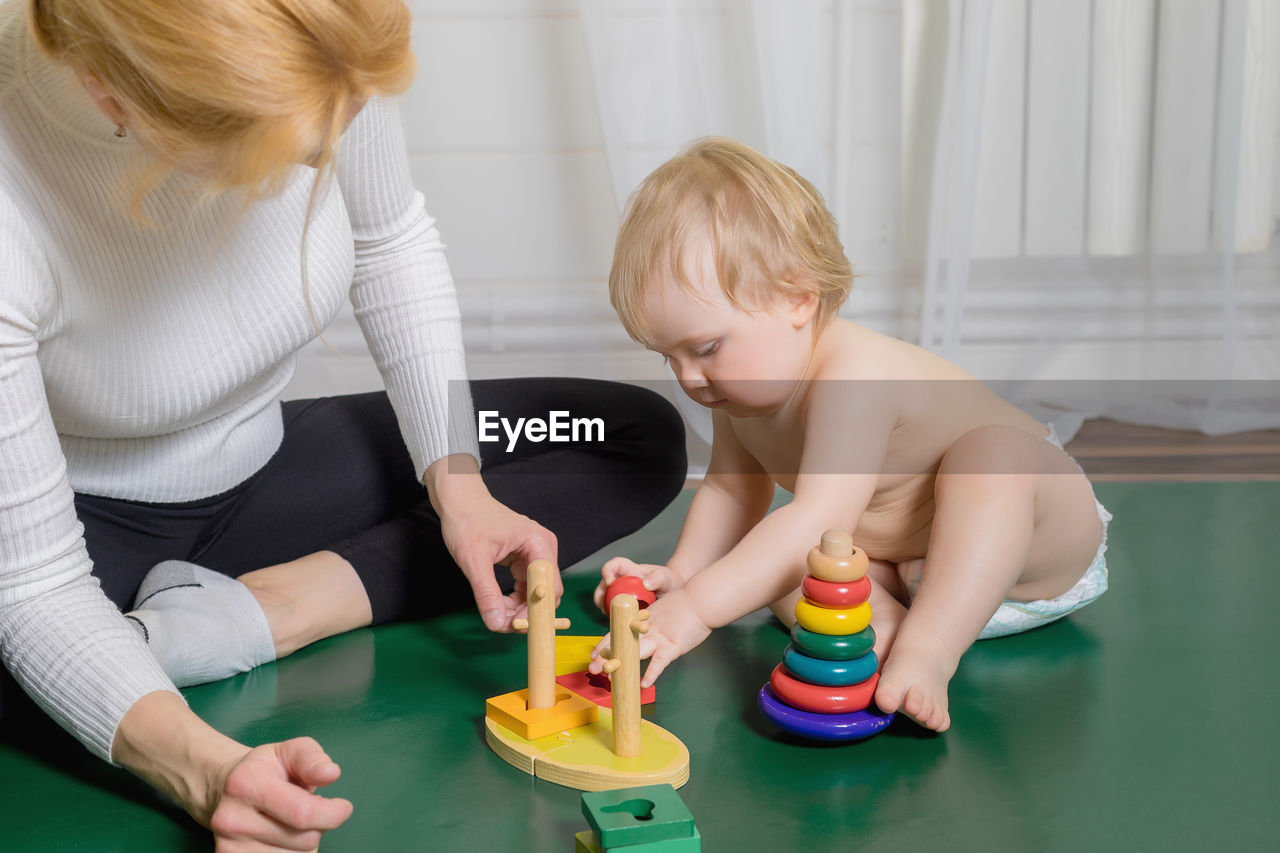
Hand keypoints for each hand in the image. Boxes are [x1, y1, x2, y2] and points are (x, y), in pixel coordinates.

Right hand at [208, 738, 352, 851]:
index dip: (332, 814)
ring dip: (305, 843)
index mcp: (246, 783)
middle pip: (304, 839)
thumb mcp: (292, 751)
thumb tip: (331, 773)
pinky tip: (282, 837)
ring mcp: (228, 845)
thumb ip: (313, 759)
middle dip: (319, 825)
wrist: (227, 788)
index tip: (343, 807)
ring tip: (292, 822)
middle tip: (309, 808)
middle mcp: (230, 818)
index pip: (302, 813)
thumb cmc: (268, 768)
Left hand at [426, 455, 557, 631]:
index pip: (550, 587)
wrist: (459, 501)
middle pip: (546, 592)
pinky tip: (499, 605)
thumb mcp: (474, 560)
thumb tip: (497, 623)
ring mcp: (535, 554)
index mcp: (538, 543)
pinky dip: (515, 600)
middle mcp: (543, 549)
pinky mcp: (525, 559)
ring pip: (536, 593)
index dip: (537, 610)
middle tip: (503, 625)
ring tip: (497, 617)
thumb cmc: (467, 521)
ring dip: (520, 609)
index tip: (517, 626)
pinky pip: (527, 587)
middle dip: (527, 612)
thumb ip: (487, 593)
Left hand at [589, 588, 709, 687]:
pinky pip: (659, 662)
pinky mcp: (672, 646)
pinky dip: (651, 673)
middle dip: (606, 657)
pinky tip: (643, 683)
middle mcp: (647, 630)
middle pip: (622, 643)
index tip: (593, 654)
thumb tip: (641, 630)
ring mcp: (659, 639)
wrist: (701, 600)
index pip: (618, 632)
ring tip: (609, 676)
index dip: (604, 644)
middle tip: (592, 668)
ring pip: (635, 652)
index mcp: (643, 621)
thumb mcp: (662, 612)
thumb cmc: (686, 605)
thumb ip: (650, 621)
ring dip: (622, 664)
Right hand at [592, 557, 682, 611]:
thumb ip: (658, 578)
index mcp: (629, 570)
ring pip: (604, 601)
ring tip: (614, 618)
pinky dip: (615, 618)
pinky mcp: (622, 607)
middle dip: (600, 596)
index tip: (610, 582)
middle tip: (605, 607)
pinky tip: (622, 624)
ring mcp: (620, 594)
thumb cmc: (666, 582)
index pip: (614, 565)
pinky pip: (613, 612)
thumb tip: (646, 584)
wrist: (671, 594)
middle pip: (603, 585)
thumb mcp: (665, 578)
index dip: (607, 571)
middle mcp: (621, 581)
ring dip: (605, 609)